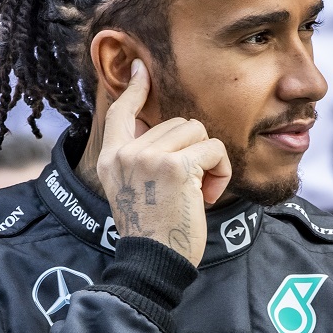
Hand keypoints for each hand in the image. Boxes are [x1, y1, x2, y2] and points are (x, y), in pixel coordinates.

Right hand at [98, 60, 230, 264]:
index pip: (121, 112)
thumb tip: (156, 128)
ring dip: (209, 162)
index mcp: (111, 158)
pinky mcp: (175, 166)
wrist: (153, 262)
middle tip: (188, 188)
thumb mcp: (131, 190)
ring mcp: (148, 157)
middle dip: (194, 152)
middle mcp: (125, 153)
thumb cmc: (152, 232)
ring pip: (197, 132)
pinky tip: (207, 196)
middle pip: (177, 123)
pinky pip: (213, 149)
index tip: (142, 70)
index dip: (135, 89)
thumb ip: (138, 159)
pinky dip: (221, 172)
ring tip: (197, 192)